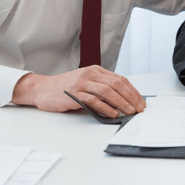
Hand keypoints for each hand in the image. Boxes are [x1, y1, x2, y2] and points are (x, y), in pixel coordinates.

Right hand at [11, 66, 145, 116]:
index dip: (133, 91)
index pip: (120, 79)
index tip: (141, 102)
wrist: (42, 89)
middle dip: (131, 97)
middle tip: (139, 108)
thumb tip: (123, 103)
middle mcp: (90, 74)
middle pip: (117, 84)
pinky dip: (105, 107)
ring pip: (107, 91)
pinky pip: (93, 100)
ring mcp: (82, 83)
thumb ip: (101, 89)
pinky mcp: (74, 93)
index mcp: (96, 71)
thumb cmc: (66, 88)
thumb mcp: (86, 83)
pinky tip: (113, 113)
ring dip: (121, 102)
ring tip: (130, 111)